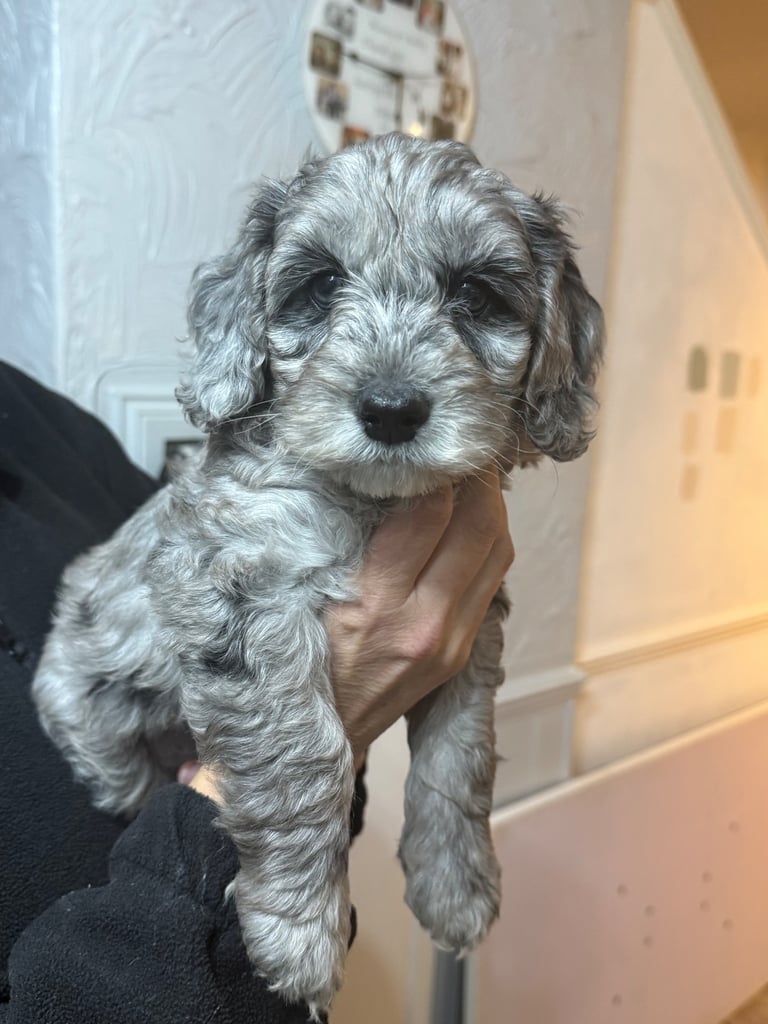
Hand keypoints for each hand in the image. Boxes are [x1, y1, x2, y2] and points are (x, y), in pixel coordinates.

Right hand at [327, 468, 512, 765]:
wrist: (317, 740)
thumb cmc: (298, 659)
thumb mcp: (305, 593)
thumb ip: (345, 538)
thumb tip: (382, 480)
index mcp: (378, 604)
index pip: (429, 514)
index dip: (435, 471)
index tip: (427, 447)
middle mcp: (427, 624)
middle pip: (481, 527)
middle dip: (479, 478)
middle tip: (463, 450)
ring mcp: (452, 642)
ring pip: (499, 552)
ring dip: (492, 508)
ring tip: (471, 479)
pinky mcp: (461, 652)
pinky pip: (492, 580)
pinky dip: (488, 542)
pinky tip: (469, 524)